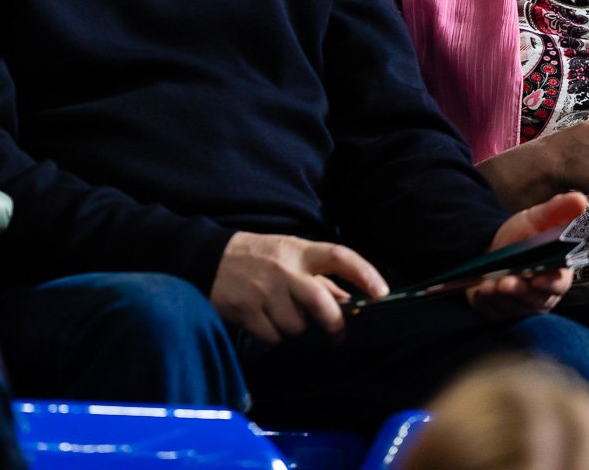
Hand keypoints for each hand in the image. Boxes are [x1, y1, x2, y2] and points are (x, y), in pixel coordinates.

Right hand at [209, 231, 388, 344]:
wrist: (207, 258)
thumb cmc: (259, 257)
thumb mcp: (290, 254)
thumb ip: (320, 277)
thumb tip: (350, 302)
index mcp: (301, 251)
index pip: (339, 256)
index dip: (364, 274)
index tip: (382, 293)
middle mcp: (285, 269)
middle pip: (321, 302)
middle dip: (334, 324)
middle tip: (336, 334)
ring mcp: (264, 291)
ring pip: (296, 326)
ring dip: (294, 328)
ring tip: (282, 316)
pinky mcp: (246, 310)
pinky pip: (272, 337)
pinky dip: (273, 336)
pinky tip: (264, 322)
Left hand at [468, 191, 586, 319]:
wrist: (492, 247)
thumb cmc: (522, 236)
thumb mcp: (538, 219)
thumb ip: (559, 211)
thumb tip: (580, 199)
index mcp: (557, 274)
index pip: (559, 283)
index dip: (550, 283)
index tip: (538, 279)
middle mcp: (543, 295)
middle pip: (535, 300)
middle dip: (520, 291)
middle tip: (506, 282)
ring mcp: (522, 307)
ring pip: (514, 307)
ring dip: (500, 297)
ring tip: (488, 285)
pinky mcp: (502, 313)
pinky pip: (495, 313)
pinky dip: (487, 303)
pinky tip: (479, 292)